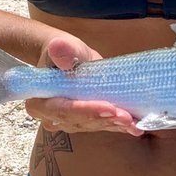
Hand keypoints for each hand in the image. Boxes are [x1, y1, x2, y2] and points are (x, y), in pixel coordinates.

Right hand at [24, 34, 143, 135]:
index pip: (63, 109)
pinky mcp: (83, 124)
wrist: (66, 59)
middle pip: (79, 121)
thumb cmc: (64, 52)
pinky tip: (136, 128)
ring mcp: (67, 123)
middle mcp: (51, 117)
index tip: (108, 107)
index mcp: (40, 101)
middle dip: (104, 119)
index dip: (85, 110)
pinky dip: (118, 127)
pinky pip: (100, 127)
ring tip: (133, 123)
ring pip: (92, 126)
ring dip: (114, 125)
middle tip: (126, 117)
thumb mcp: (64, 47)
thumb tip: (58, 47)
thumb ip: (62, 51)